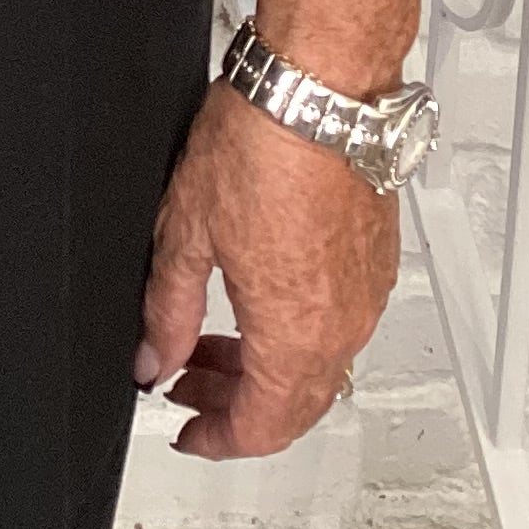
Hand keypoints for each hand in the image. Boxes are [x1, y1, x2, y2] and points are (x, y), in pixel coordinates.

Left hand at [136, 80, 397, 457]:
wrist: (318, 88)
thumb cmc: (261, 144)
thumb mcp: (187, 233)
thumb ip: (166, 309)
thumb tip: (152, 358)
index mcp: (294, 335)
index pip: (261, 427)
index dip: (217, 439)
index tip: (188, 432)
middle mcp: (342, 326)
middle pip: (294, 405)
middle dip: (235, 403)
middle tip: (187, 380)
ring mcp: (366, 294)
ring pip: (319, 365)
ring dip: (265, 366)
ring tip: (213, 336)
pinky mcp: (376, 260)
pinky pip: (340, 323)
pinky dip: (296, 331)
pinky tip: (258, 297)